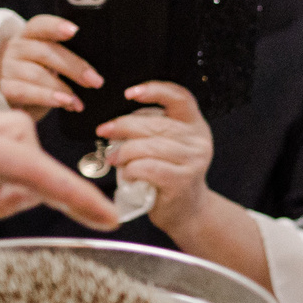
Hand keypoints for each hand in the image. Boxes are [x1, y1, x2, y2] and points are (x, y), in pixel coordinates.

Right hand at [0, 15, 102, 112]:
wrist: (3, 91)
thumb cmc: (34, 72)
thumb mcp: (46, 60)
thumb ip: (63, 58)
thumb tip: (92, 73)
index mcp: (29, 35)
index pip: (40, 25)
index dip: (56, 26)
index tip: (75, 30)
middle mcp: (16, 47)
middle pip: (45, 52)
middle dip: (74, 67)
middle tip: (95, 81)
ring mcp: (7, 67)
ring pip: (36, 74)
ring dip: (62, 88)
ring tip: (78, 102)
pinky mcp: (3, 88)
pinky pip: (25, 91)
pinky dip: (46, 97)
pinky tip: (62, 103)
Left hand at [97, 83, 214, 232]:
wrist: (186, 211)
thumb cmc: (170, 176)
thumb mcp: (168, 147)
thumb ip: (152, 130)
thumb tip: (117, 122)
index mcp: (195, 125)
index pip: (179, 97)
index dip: (155, 90)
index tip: (130, 93)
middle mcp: (198, 140)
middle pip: (156, 123)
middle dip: (124, 125)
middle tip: (104, 130)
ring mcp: (192, 161)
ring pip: (149, 146)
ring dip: (124, 151)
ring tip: (113, 158)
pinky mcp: (181, 181)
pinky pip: (147, 167)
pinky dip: (131, 169)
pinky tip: (127, 174)